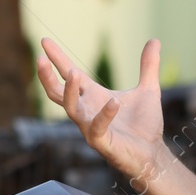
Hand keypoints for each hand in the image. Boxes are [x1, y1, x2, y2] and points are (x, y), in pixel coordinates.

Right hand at [36, 37, 165, 189]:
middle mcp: (87, 110)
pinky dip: (104, 114)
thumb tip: (154, 40)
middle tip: (40, 59)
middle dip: (47, 76)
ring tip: (72, 73)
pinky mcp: (102, 142)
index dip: (57, 58)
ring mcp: (90, 127)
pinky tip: (115, 102)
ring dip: (69, 91)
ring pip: (70, 109)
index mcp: (93, 96)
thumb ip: (148, 66)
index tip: (44, 41)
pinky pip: (96, 127)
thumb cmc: (145, 126)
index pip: (69, 74)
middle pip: (57, 93)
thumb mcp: (149, 89)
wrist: (153, 154)